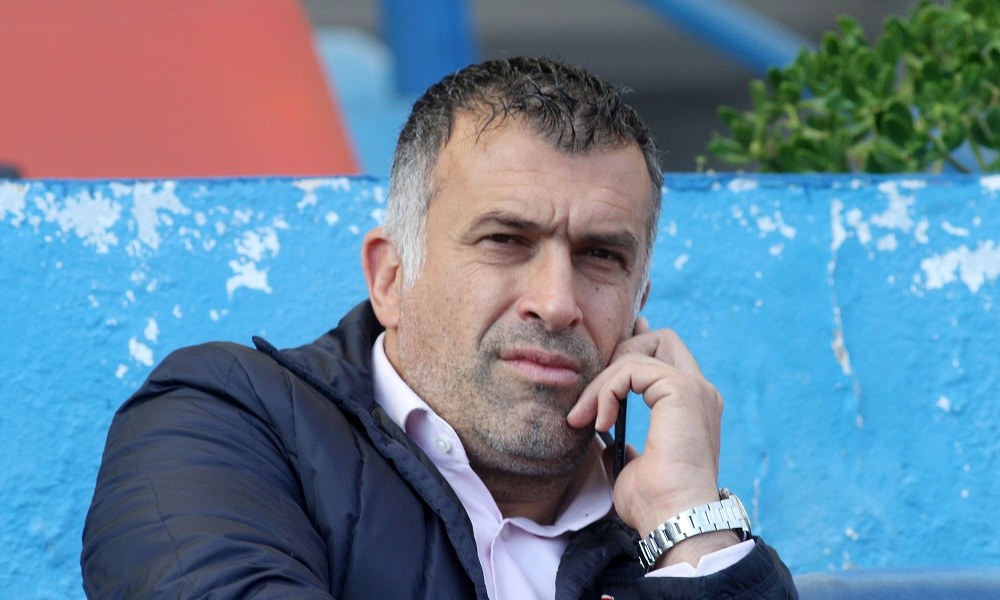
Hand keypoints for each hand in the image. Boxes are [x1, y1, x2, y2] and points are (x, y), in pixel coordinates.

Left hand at [567, 318, 739, 566]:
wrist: (676, 518)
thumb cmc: (656, 504)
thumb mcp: (631, 467)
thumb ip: (622, 447)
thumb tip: (604, 438)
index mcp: (693, 407)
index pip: (668, 355)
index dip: (637, 345)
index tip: (604, 358)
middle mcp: (699, 392)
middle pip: (661, 339)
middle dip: (621, 352)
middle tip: (595, 396)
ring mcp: (693, 388)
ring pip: (636, 354)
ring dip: (602, 384)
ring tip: (586, 419)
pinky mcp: (681, 389)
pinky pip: (631, 369)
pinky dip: (607, 391)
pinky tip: (601, 422)